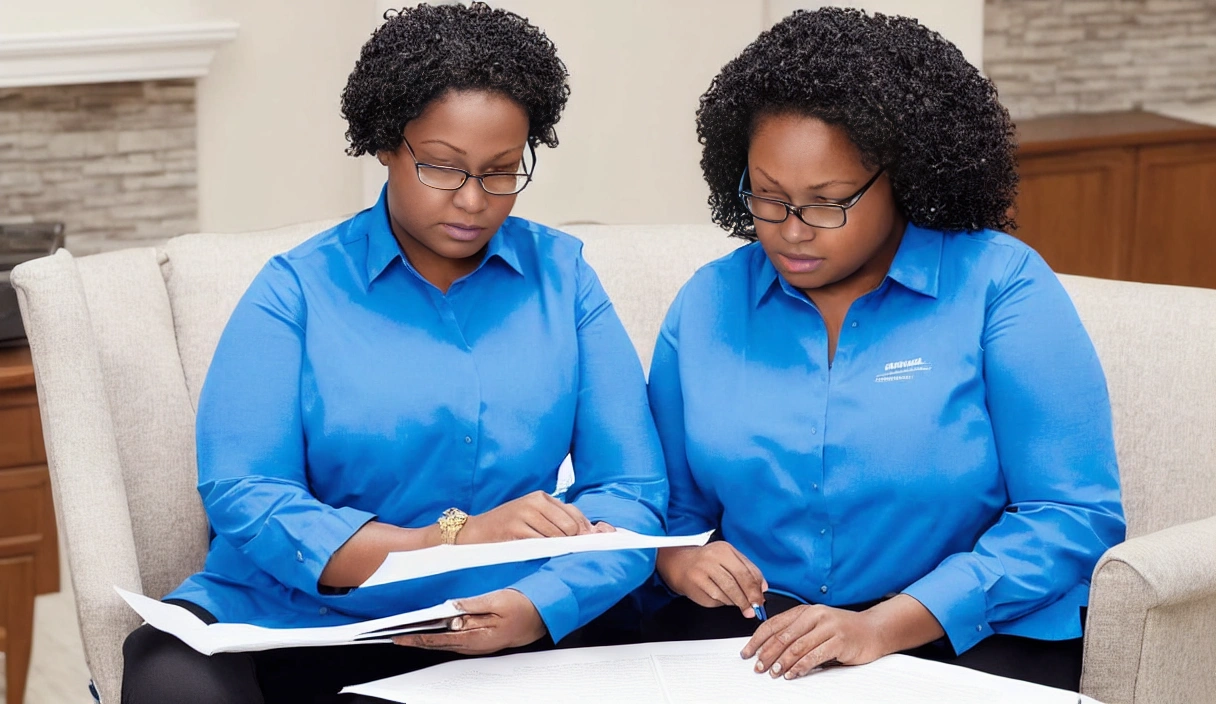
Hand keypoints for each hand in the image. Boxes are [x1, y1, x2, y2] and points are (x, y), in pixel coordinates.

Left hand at [392, 589, 546, 654]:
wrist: (546, 615)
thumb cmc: (526, 606)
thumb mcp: (499, 600)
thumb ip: (473, 605)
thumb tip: (451, 608)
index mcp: (478, 636)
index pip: (440, 639)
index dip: (418, 638)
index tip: (401, 637)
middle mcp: (477, 644)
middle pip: (440, 644)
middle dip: (418, 641)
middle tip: (397, 637)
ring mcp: (480, 643)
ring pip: (448, 643)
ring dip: (429, 639)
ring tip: (411, 634)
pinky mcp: (484, 639)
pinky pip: (458, 640)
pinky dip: (442, 637)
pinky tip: (437, 630)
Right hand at [460, 491, 593, 542]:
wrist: (475, 532)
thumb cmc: (507, 526)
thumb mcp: (533, 516)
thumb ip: (557, 521)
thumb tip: (587, 534)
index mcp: (541, 497)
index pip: (574, 513)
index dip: (584, 531)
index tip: (586, 542)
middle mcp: (534, 502)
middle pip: (570, 526)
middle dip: (571, 540)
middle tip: (563, 548)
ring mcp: (525, 514)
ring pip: (557, 536)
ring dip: (556, 547)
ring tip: (543, 548)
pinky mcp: (516, 529)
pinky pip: (541, 544)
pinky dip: (543, 551)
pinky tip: (535, 550)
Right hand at [656, 542, 767, 617]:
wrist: (679, 563)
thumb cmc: (708, 561)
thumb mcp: (728, 558)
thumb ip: (747, 569)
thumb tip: (762, 588)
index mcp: (724, 550)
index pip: (746, 571)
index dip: (756, 588)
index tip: (761, 598)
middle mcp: (711, 559)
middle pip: (736, 582)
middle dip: (748, 598)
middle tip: (754, 608)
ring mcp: (702, 572)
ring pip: (726, 593)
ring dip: (737, 603)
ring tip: (743, 607)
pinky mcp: (695, 585)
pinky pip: (715, 599)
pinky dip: (724, 602)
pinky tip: (725, 600)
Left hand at [741, 595, 944, 678]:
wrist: (873, 630)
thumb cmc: (843, 629)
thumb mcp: (816, 625)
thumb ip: (797, 632)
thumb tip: (768, 648)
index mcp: (805, 611)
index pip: (774, 624)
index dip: (758, 639)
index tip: (747, 652)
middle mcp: (815, 615)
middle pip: (783, 636)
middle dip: (767, 653)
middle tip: (758, 666)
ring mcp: (828, 627)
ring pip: (797, 646)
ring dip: (782, 662)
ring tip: (774, 672)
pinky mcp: (839, 641)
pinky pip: (814, 656)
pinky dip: (800, 666)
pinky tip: (793, 674)